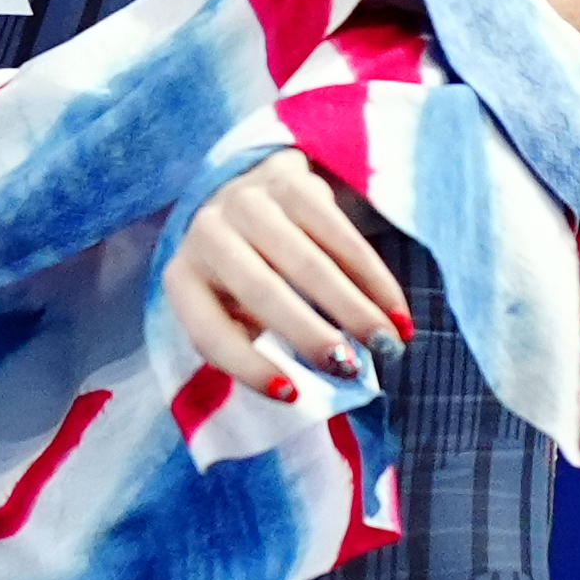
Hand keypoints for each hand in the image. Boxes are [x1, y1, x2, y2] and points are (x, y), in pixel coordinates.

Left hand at [161, 152, 412, 401]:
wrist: (246, 192)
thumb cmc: (240, 274)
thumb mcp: (227, 309)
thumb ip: (252, 343)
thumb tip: (305, 389)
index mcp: (182, 278)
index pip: (211, 333)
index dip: (250, 368)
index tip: (293, 395)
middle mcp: (208, 233)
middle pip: (262, 291)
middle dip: (309, 333)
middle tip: (351, 369)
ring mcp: (250, 202)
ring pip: (308, 262)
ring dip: (354, 308)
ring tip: (388, 345)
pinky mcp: (293, 184)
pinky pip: (341, 235)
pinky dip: (374, 279)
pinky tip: (396, 312)